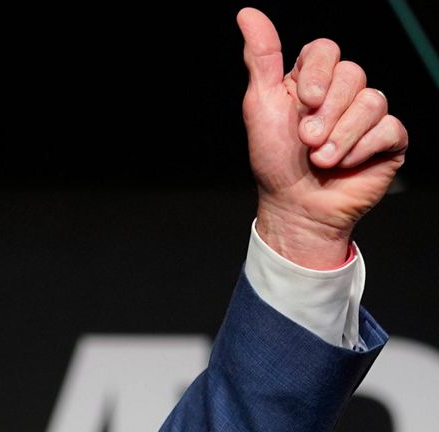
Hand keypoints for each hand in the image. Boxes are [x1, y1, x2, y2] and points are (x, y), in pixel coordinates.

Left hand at [237, 7, 407, 268]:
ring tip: (320, 159)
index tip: (303, 101)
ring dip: (340, 136)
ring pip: (373, 100)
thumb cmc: (275, 160)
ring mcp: (367, 115)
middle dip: (326, 112)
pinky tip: (344, 163)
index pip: (327, 50)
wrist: (295, 206)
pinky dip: (361, 149)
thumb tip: (248, 14)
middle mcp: (342, 93)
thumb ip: (261, 58)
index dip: (318, 73)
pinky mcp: (388, 139)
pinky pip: (389, 128)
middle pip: (354, 73)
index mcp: (311, 80)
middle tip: (306, 140)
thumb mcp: (261, 105)